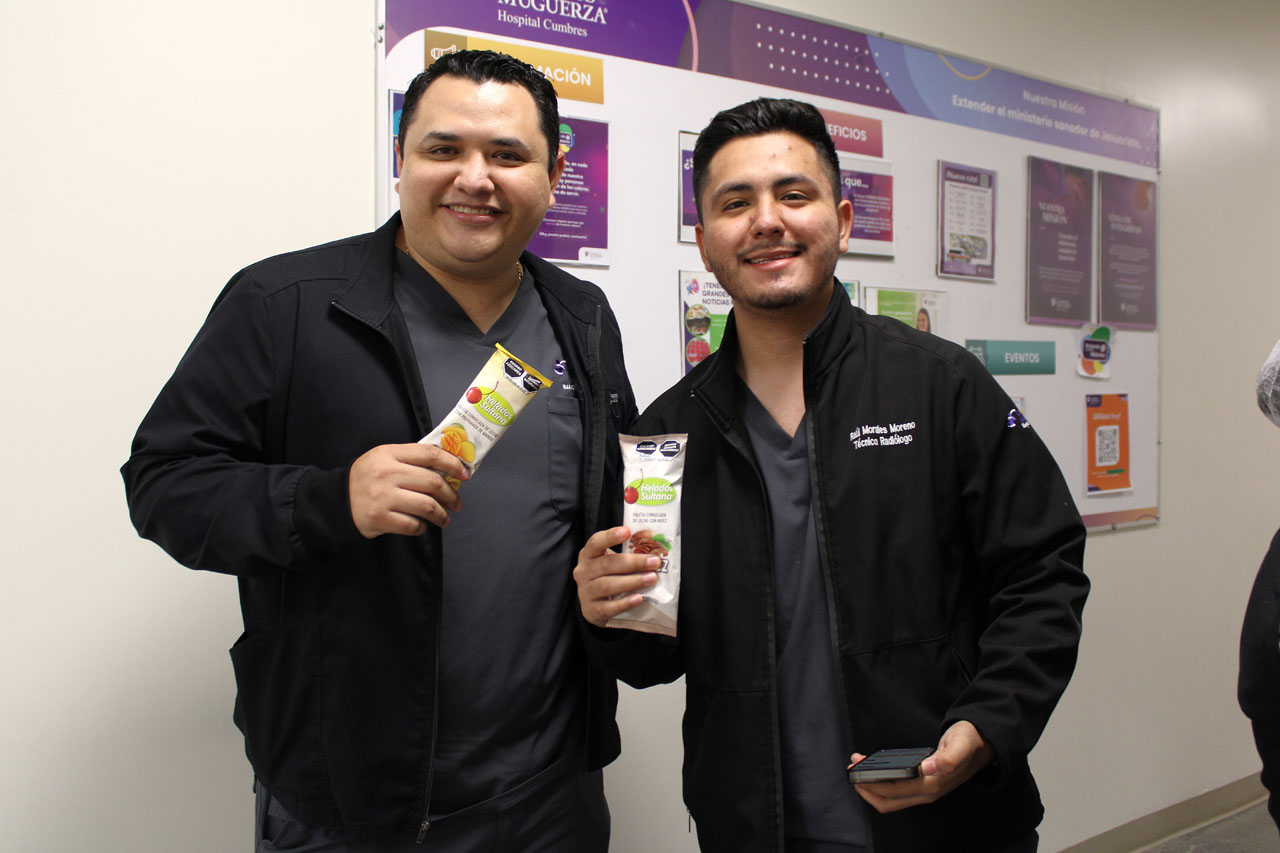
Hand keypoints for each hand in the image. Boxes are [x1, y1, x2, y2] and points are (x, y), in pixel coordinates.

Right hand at [348, 443, 468, 537]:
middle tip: (456, 503)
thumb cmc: (366, 478)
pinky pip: (413, 525)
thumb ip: (410, 459)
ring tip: (445, 518)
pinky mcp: (380, 518)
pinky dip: (422, 527)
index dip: (453, 463)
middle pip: (433, 482)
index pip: (430, 454)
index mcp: (390, 454)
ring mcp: (383, 497)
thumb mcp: (383, 458)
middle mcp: (387, 474)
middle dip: (451, 495)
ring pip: (427, 506)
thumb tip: (447, 467)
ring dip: (442, 515)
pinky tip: (422, 525)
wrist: (336, 501)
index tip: (465, 474)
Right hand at [573, 527, 660, 626]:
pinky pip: (608, 607)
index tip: (627, 531)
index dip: (611, 536)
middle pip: (607, 564)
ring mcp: (585, 592)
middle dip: (633, 562)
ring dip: (632, 581)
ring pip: (608, 585)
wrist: (596, 606)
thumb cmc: (608, 577)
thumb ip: (626, 555)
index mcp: (588, 555)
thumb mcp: (611, 563)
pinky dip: (624, 603)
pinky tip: (639, 598)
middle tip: (654, 561)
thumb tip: (654, 551)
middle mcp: (583, 572)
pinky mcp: (591, 610)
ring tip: (652, 579)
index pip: (596, 542)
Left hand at [848, 720, 993, 813]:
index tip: (855, 769)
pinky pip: (897, 792)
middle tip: (852, 766)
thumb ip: (948, 758)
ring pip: (890, 799)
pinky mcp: (924, 785)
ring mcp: (925, 791)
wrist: (984, 745)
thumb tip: (929, 767)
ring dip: (871, 786)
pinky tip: (875, 768)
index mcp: (931, 785)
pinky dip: (881, 784)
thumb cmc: (969, 742)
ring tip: (859, 765)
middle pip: (886, 800)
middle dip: (865, 786)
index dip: (870, 783)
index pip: (891, 792)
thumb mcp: (960, 744)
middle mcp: (926, 793)